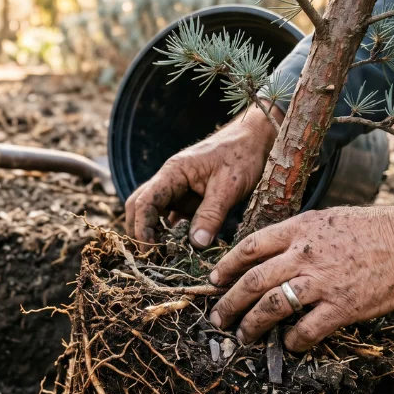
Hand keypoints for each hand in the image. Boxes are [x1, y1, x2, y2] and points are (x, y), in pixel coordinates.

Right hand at [124, 105, 281, 248]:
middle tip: (149, 256)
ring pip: (153, 211)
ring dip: (153, 232)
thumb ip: (211, 215)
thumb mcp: (228, 187)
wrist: (256, 138)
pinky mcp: (189, 196)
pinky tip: (178, 246)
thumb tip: (196, 244)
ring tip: (162, 255)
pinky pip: (172, 215)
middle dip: (138, 231)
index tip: (150, 250)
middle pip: (139, 205)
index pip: (144, 202)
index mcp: (173, 173)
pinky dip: (170, 231)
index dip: (142, 228)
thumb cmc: (242, 155)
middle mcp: (170, 179)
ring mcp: (178, 188)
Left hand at [207, 201, 393, 351]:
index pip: (249, 248)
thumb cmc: (374, 230)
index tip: (214, 281)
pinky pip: (305, 331)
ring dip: (251, 326)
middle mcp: (303, 254)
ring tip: (242, 337)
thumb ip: (298, 237)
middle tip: (218, 318)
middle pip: (252, 281)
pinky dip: (292, 342)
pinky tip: (289, 346)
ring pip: (269, 307)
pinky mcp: (341, 306)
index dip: (226, 267)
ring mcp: (321, 281)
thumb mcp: (327, 220)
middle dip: (229, 303)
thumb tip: (271, 258)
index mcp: (298, 229)